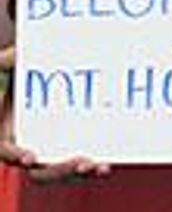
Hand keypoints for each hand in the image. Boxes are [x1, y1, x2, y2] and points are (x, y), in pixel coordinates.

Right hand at [0, 45, 111, 183]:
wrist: (58, 74)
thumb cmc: (30, 70)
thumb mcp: (16, 64)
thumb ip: (10, 61)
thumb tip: (14, 54)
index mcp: (9, 131)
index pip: (6, 151)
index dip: (15, 155)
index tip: (31, 157)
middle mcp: (31, 146)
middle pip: (39, 171)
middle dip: (60, 170)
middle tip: (82, 163)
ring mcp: (54, 149)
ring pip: (63, 171)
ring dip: (79, 173)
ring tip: (100, 167)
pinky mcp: (75, 148)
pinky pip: (82, 164)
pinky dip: (93, 168)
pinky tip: (107, 164)